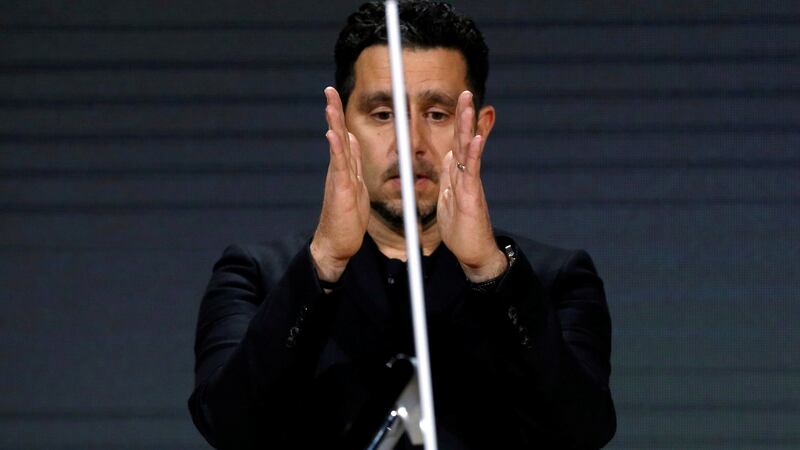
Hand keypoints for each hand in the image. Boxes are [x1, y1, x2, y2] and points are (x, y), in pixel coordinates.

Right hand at [310, 87, 369, 282]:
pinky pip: (339, 165)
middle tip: (329, 89)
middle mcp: (339, 169)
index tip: (335, 96)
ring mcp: (339, 178)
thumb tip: (350, 141)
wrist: (336, 243)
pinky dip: (336, 148)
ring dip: (334, 122)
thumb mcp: (355, 186)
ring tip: (329, 103)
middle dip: (334, 111)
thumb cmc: (347, 218)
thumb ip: (352, 164)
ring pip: (337, 145)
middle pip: (337, 133)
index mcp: (345, 168)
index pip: (343, 135)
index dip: (340, 116)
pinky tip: (332, 133)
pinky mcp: (341, 189)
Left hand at [436, 91, 506, 281]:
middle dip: (464, 116)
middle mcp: (467, 176)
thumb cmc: (462, 230)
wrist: (475, 254)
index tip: (460, 102)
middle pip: (464, 140)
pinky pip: (472, 172)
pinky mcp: (472, 198)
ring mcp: (471, 185)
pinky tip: (474, 139)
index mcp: (459, 176)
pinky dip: (473, 154)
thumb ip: (449, 178)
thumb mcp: (448, 199)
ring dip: (468, 127)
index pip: (458, 143)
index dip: (458, 123)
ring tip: (469, 106)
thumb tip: (448, 157)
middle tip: (465, 92)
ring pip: (468, 150)